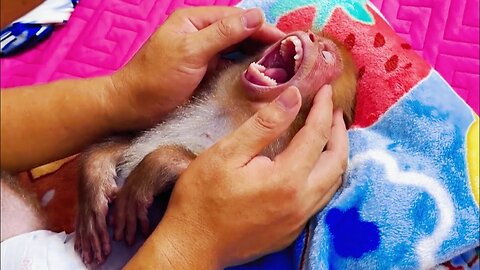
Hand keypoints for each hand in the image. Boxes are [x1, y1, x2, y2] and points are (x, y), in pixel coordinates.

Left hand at [109, 6, 283, 130]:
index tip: (287, 40)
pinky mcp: (203, 71)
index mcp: (194, 20)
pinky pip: (229, 64)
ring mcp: (202, 52)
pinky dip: (244, 67)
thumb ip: (223, 33)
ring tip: (281, 64)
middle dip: (263, 40)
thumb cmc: (156, 78)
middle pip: (239, 31)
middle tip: (290, 54)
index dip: (262, 27)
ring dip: (256, 54)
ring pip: (236, 48)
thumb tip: (256, 15)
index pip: (237, 18)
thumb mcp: (190, 52)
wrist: (131, 106)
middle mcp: (200, 32)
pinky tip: (259, 74)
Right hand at [125, 85, 347, 268]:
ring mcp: (299, 220)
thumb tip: (294, 97)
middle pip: (337, 161)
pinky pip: (322, 199)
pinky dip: (326, 176)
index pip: (316, 135)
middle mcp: (301, 202)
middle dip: (339, 132)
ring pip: (334, 183)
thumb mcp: (227, 153)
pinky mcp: (292, 231)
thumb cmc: (201, 197)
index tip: (326, 91)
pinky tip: (314, 167)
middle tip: (333, 111)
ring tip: (330, 134)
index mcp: (286, 179)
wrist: (192, 246)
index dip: (322, 109)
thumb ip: (264, 125)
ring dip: (336, 155)